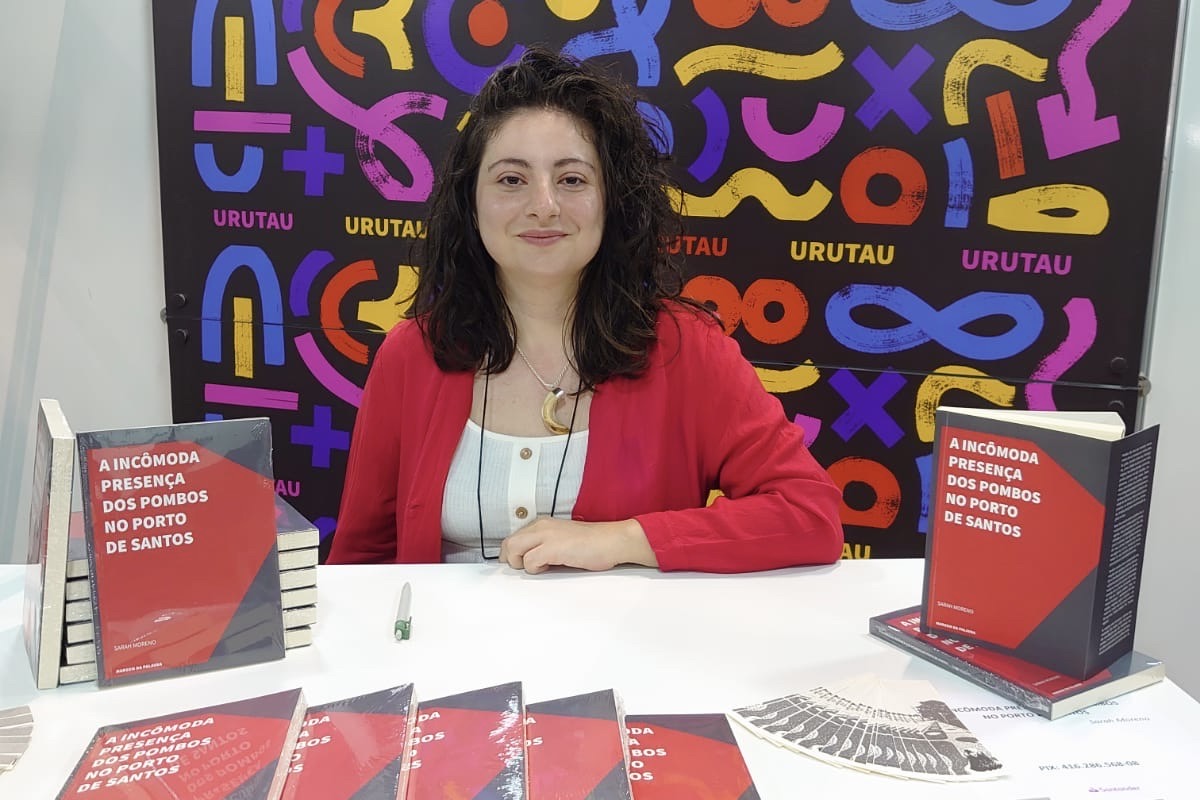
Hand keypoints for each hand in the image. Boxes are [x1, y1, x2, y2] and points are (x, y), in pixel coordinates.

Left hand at [499, 517, 657, 573]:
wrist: (613, 541)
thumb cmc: (593, 544)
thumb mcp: (563, 540)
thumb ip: (546, 545)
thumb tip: (531, 559)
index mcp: (544, 524)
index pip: (514, 537)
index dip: (512, 553)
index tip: (519, 563)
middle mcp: (542, 526)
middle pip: (509, 543)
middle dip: (511, 560)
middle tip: (525, 569)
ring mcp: (546, 536)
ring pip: (514, 550)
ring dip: (522, 564)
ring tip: (540, 568)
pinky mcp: (552, 548)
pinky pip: (529, 561)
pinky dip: (535, 569)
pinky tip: (550, 567)